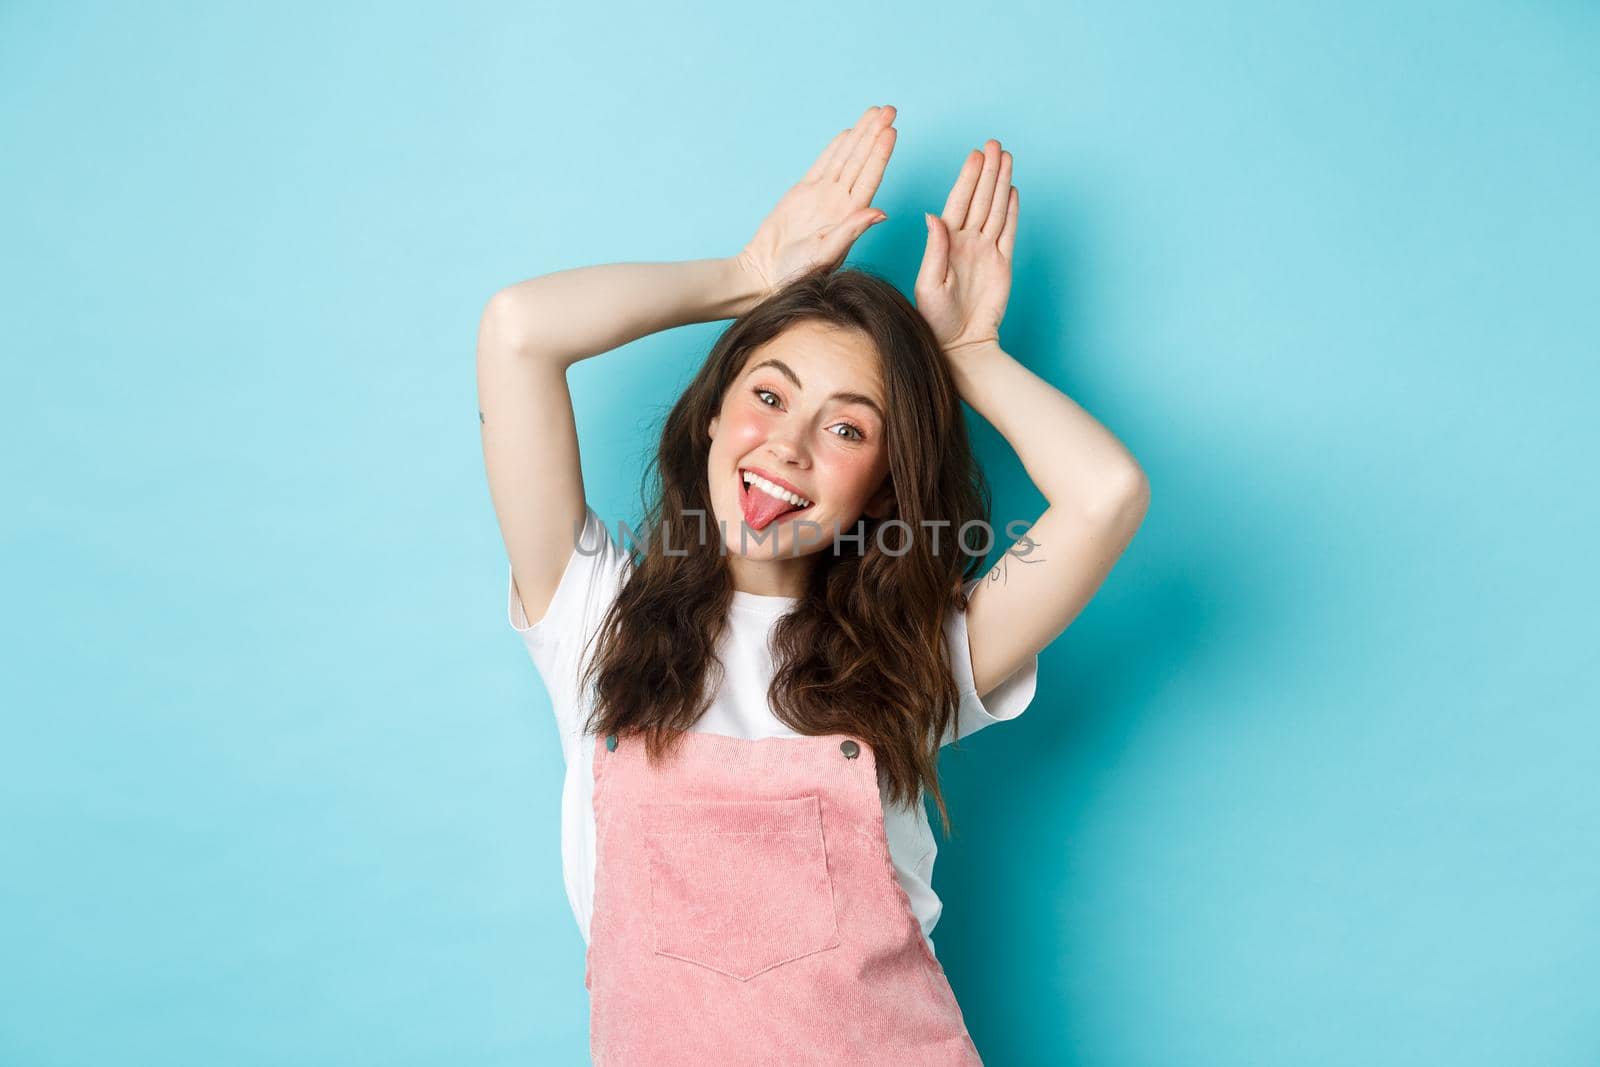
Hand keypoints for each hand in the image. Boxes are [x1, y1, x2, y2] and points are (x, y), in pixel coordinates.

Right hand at [735, 105, 896, 300]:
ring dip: (860, 134)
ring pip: (846, 157)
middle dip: (875, 134)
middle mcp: (840, 202)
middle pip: (862, 160)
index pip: (870, 178)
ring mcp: (823, 196)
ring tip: (875, 112)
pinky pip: (823, 164)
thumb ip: (852, 230)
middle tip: (890, 109)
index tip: (891, 131)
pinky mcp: (803, 192)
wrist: (765, 274)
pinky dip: (835, 148)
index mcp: (849, 216)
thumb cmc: (796, 273)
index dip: (881, 153)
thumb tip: (882, 213)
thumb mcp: (826, 253)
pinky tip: (849, 133)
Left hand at [914, 139, 1018, 355]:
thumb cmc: (935, 319)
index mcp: (946, 243)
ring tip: (1007, 158)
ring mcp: (986, 251)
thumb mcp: (928, 283)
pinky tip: (1012, 191)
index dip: (968, 178)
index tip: (976, 155)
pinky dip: (1012, 211)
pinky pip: (1009, 231)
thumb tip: (933, 216)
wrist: (959, 344)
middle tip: (994, 144)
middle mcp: (966, 242)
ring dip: (1001, 183)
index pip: (959, 202)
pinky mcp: (1002, 264)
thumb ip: (934, 248)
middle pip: (980, 198)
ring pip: (996, 209)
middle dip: (988, 171)